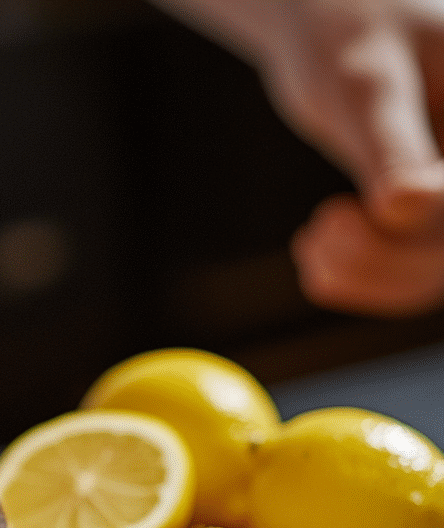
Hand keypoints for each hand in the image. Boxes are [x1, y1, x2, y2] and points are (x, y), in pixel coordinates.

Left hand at [154, 0, 443, 315]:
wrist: (334, 29)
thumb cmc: (351, 35)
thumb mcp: (365, 85)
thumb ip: (390, 144)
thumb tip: (408, 205)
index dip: (422, 229)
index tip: (342, 212)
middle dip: (380, 257)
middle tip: (320, 224)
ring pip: (431, 276)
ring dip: (364, 275)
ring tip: (314, 237)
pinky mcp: (430, 220)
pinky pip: (406, 281)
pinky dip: (355, 280)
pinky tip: (313, 251)